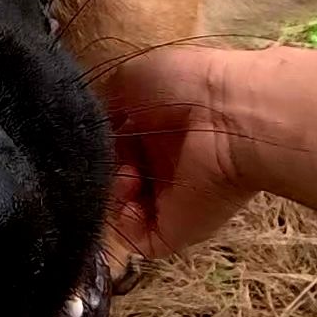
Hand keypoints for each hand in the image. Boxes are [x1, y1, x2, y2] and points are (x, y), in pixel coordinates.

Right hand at [104, 45, 257, 259]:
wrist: (228, 116)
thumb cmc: (183, 86)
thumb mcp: (129, 78)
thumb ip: (102, 105)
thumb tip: (88, 126)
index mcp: (153, 127)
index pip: (113, 146)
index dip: (98, 144)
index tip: (91, 138)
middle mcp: (162, 163)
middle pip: (116, 178)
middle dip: (103, 170)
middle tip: (111, 158)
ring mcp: (170, 199)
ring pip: (122, 210)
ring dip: (112, 196)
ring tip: (127, 178)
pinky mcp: (175, 230)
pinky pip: (138, 239)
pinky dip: (124, 225)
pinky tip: (131, 201)